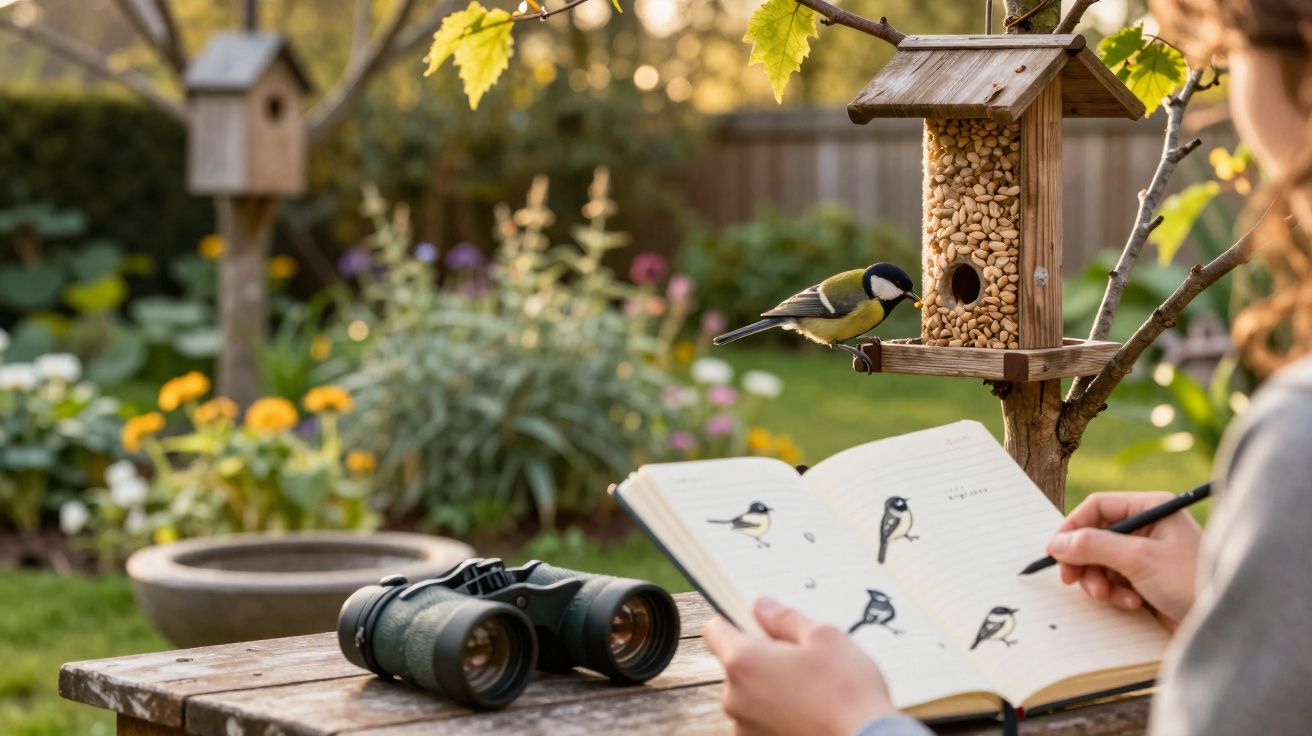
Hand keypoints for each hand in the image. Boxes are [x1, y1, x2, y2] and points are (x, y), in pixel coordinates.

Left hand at [704, 597, 896, 735]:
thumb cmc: (847, 691)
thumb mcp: (824, 637)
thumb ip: (785, 618)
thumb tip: (761, 607)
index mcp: (743, 662)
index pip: (715, 630)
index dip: (733, 620)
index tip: (755, 622)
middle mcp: (734, 697)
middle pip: (736, 664)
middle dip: (762, 656)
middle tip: (800, 657)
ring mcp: (744, 727)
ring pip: (750, 693)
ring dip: (770, 687)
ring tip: (811, 689)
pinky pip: (760, 719)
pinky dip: (778, 713)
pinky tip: (810, 712)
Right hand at [1047, 491, 1202, 629]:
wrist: (1226, 622)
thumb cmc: (1192, 581)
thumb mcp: (1138, 559)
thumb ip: (1093, 546)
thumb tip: (1057, 543)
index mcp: (1152, 508)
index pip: (1098, 506)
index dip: (1073, 527)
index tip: (1056, 551)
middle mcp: (1150, 527)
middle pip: (1096, 535)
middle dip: (1085, 560)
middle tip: (1073, 580)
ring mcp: (1149, 554)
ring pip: (1103, 561)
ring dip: (1100, 580)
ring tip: (1110, 596)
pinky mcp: (1149, 579)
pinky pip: (1117, 580)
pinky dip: (1117, 593)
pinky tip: (1133, 603)